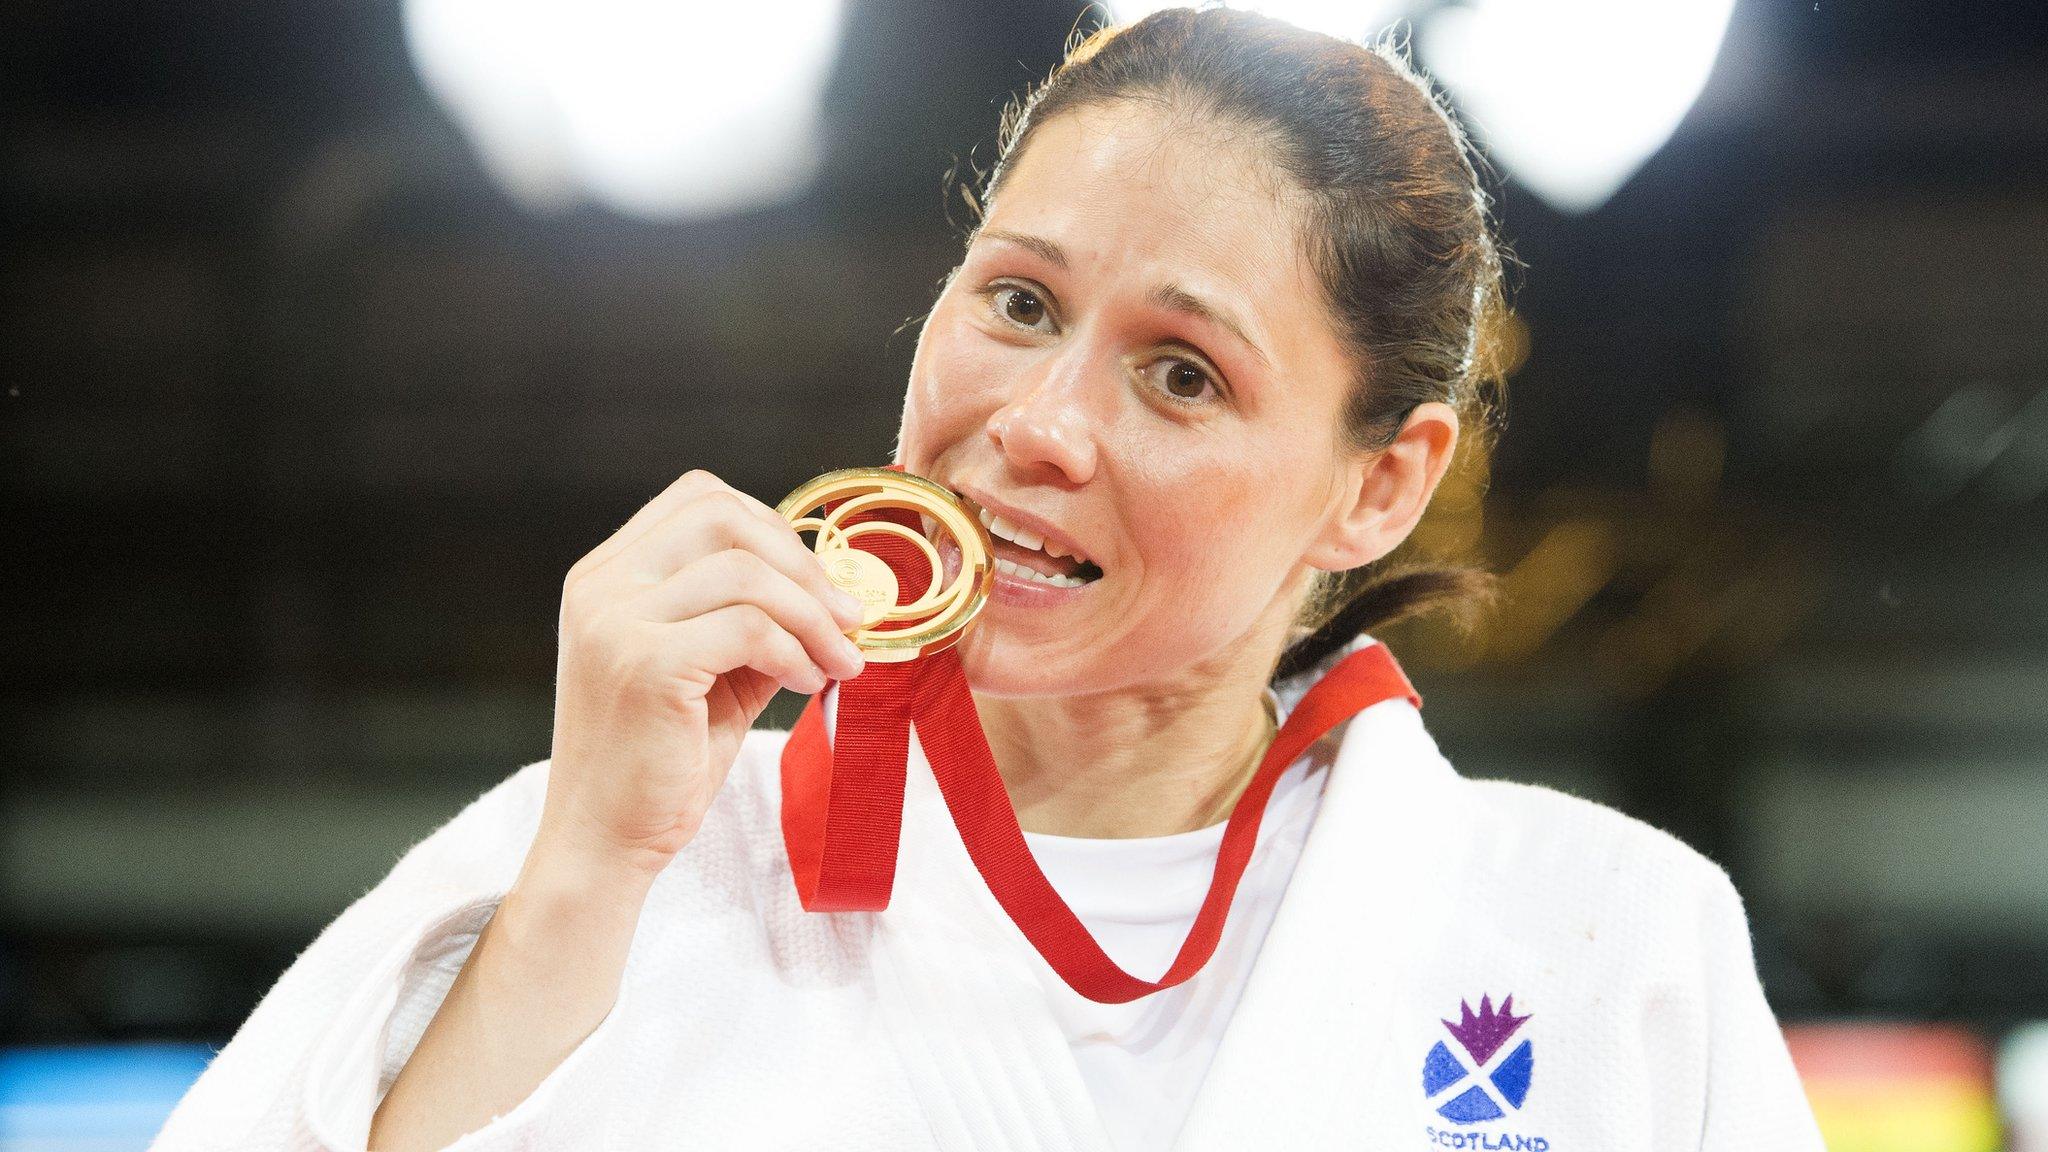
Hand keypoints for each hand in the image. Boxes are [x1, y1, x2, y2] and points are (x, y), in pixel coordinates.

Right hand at [538, 469, 866, 878]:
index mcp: (607, 574)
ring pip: (746, 573)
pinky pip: (748, 628)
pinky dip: (796, 651)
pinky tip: (807, 683)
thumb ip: (757, 617)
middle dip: (802, 563)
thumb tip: (837, 586)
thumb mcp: (713, 668)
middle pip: (724, 517)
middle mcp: (600, 586)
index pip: (700, 498)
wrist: (605, 841)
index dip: (773, 527)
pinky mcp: (642, 665)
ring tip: (837, 662)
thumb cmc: (661, 759)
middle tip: (849, 617)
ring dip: (812, 617)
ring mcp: (613, 621)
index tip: (818, 581)